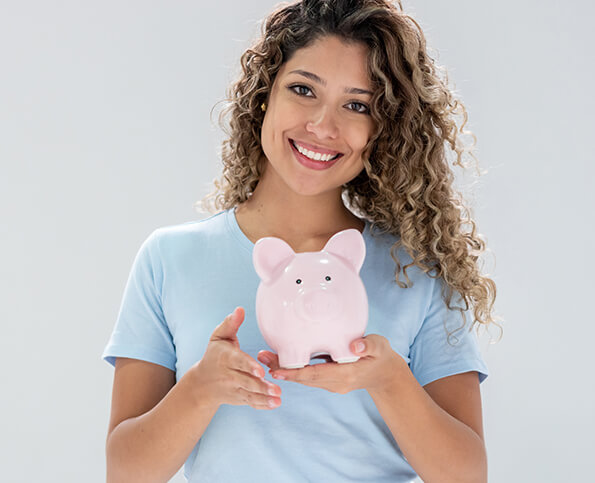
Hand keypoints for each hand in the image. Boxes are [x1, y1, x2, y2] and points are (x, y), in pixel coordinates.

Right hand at [190, 307, 281, 409]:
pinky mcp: (239, 398)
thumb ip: (230, 323)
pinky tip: (275, 403)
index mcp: (226, 358)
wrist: (202, 383)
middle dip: (261, 386)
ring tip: (278, 398)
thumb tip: (240, 309)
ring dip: (264, 397)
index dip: (249, 366)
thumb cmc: (214, 354)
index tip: (260, 370)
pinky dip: (263, 404)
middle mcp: (229, 375)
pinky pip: (251, 402)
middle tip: (276, 389)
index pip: (238, 362)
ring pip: (250, 393)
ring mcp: (234, 388)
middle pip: (246, 381)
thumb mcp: (219, 337)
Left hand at [257, 335, 405, 394]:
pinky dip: (294, 369)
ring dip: (285, 370)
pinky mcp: (329, 380)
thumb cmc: (381, 356)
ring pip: (304, 379)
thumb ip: (368, 345)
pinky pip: (308, 376)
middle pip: (305, 378)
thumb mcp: (379, 346)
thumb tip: (354, 345)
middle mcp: (336, 382)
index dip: (295, 374)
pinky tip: (281, 360)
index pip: (316, 375)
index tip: (276, 371)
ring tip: (265, 357)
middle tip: (262, 358)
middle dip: (282, 370)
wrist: (385, 374)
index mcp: (346, 374)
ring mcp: (332, 384)